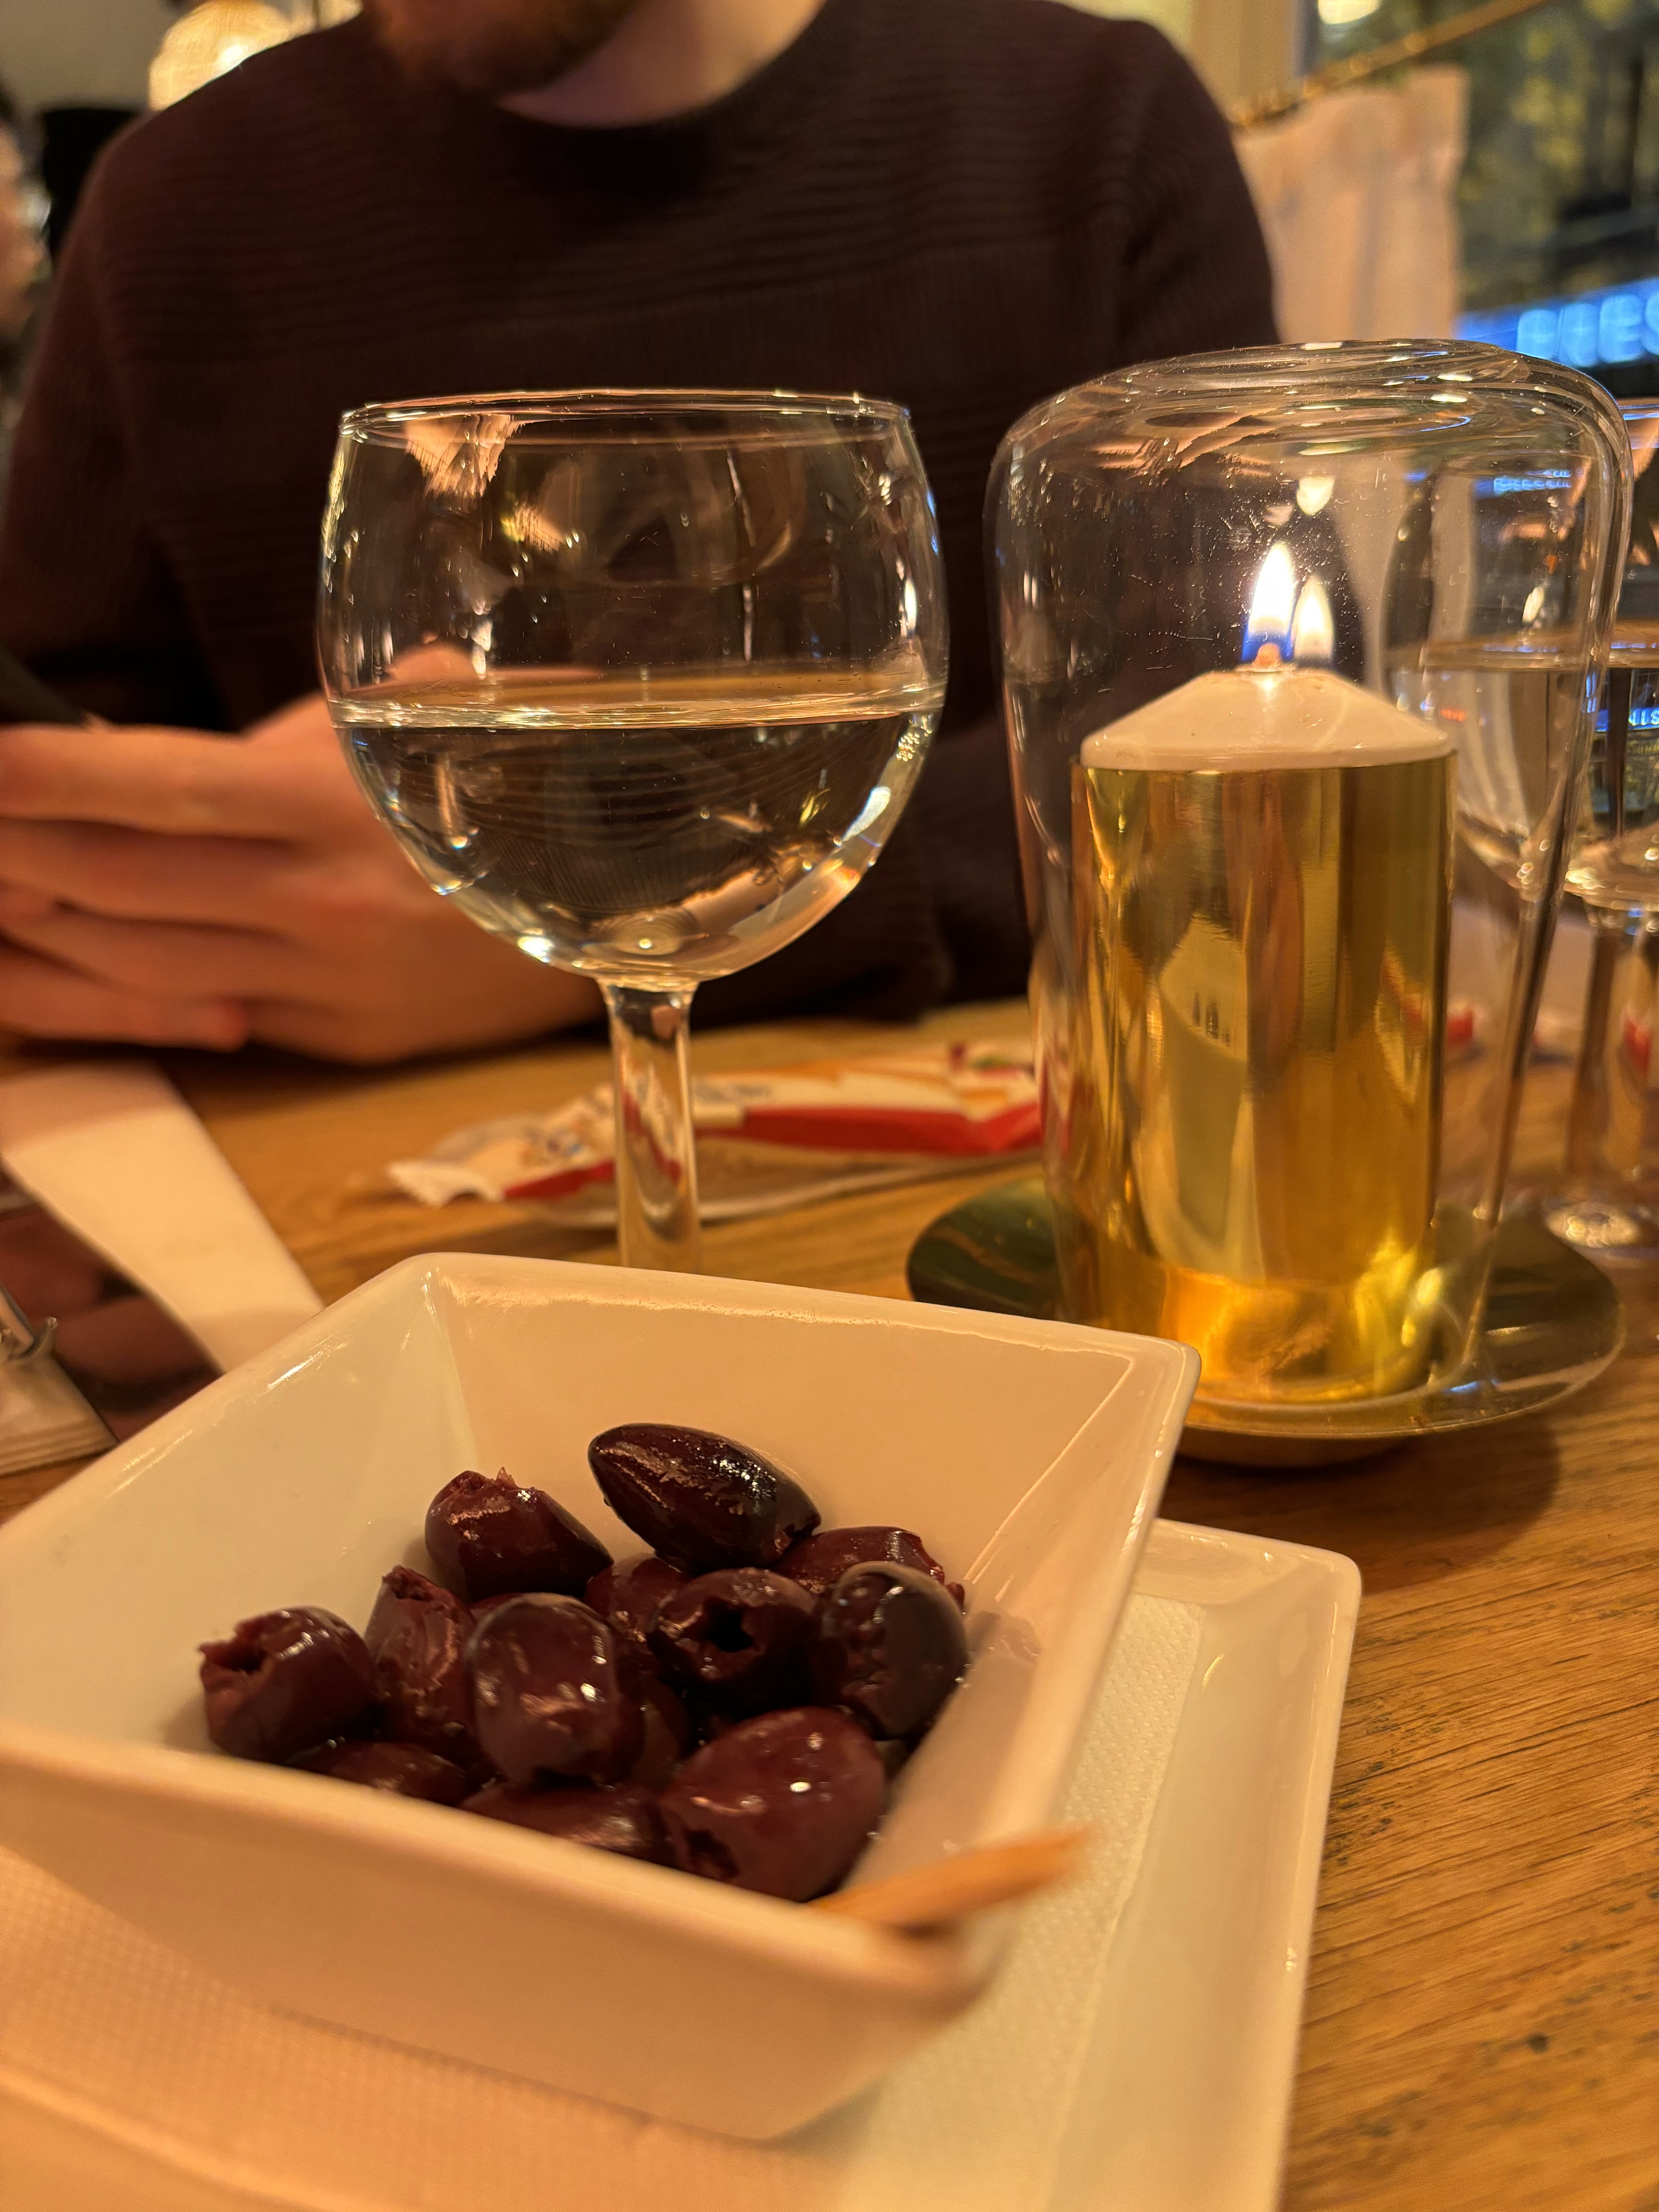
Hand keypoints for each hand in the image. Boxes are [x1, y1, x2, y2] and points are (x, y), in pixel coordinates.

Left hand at [0, 694, 600, 1060]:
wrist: (637, 901)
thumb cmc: (521, 779)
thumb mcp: (416, 717)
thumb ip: (289, 737)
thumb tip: (156, 751)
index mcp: (336, 806)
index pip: (156, 785)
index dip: (48, 772)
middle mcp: (320, 903)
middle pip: (121, 881)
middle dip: (15, 848)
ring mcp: (328, 983)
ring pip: (140, 964)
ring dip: (45, 927)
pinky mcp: (341, 1037)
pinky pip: (203, 1015)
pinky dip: (119, 990)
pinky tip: (64, 960)